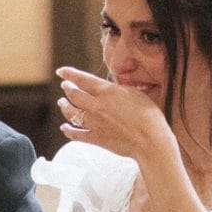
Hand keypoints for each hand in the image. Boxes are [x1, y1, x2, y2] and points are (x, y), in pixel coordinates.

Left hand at [57, 66, 173, 162]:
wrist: (149, 140)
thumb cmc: (148, 115)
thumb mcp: (135, 93)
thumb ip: (118, 89)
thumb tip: (108, 88)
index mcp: (107, 92)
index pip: (82, 79)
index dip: (69, 74)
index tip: (61, 71)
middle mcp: (97, 106)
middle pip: (74, 95)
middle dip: (67, 88)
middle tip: (65, 86)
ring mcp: (94, 123)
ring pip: (71, 113)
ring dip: (64, 106)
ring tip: (62, 103)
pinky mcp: (95, 138)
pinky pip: (75, 134)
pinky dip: (68, 130)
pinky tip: (64, 128)